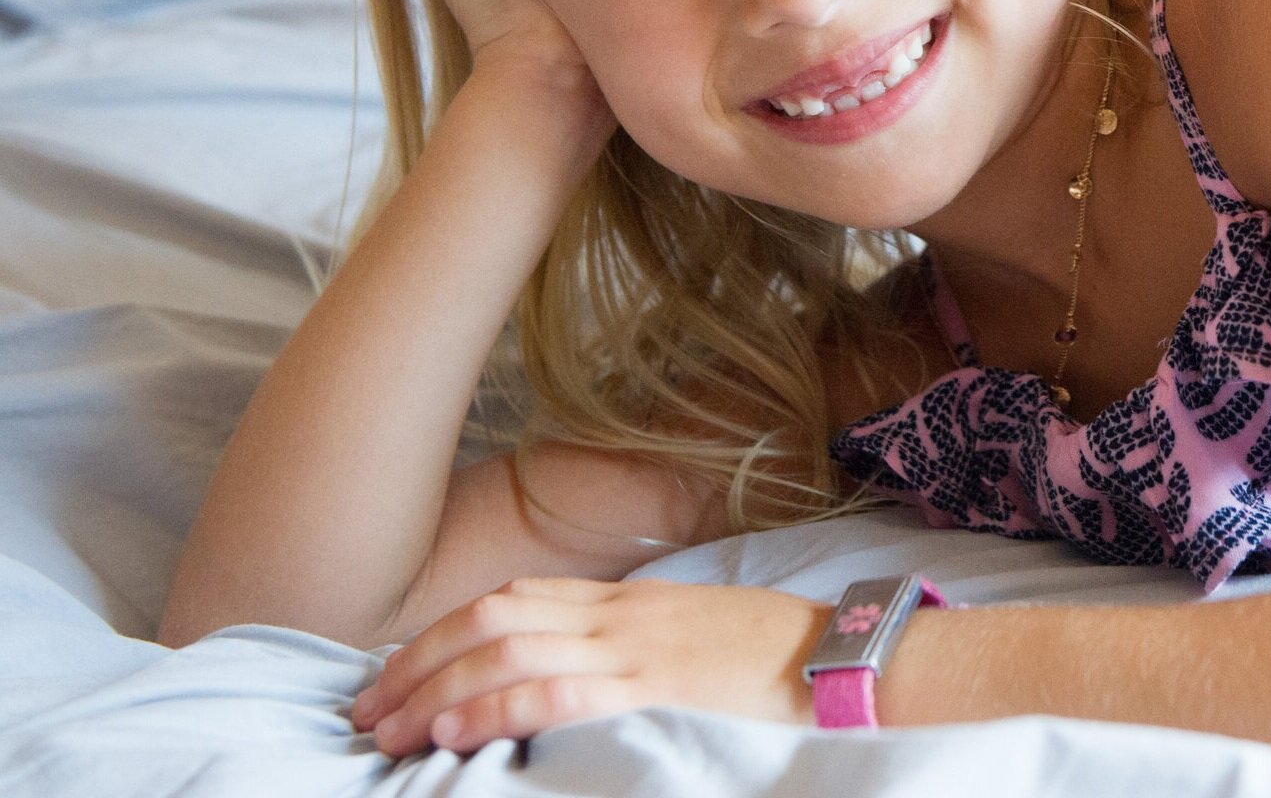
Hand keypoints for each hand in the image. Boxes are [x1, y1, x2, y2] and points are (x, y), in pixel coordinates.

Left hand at [347, 578, 827, 757]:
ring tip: (390, 733)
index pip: (510, 600)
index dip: (440, 636)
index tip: (392, 677)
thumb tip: (561, 686)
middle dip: (419, 665)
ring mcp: (636, 646)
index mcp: (623, 602)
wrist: (842, 657)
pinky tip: (457, 731)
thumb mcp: (686, 645)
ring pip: (512, 649)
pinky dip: (500, 706)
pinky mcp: (657, 684)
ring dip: (439, 690)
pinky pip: (563, 689)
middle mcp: (618, 614)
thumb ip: (625, 655)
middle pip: (493, 619)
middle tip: (365, 714)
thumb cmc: (769, 661)